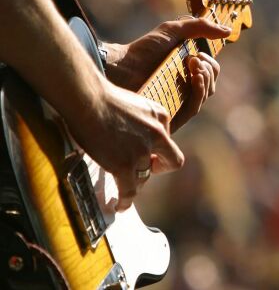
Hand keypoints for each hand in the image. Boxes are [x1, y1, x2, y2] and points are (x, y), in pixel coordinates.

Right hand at [71, 77, 183, 210]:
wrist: (87, 99)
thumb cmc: (102, 97)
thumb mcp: (134, 103)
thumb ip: (142, 120)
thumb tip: (134, 136)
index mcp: (160, 115)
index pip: (167, 140)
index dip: (157, 149)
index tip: (146, 152)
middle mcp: (157, 134)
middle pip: (168, 161)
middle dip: (155, 167)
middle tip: (138, 168)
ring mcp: (142, 151)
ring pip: (144, 177)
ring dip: (134, 180)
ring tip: (121, 182)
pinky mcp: (124, 165)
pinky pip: (129, 191)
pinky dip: (125, 201)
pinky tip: (119, 205)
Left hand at [104, 18, 230, 131]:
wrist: (122, 66)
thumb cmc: (144, 49)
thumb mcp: (173, 30)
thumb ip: (199, 27)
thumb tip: (228, 31)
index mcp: (185, 72)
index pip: (210, 73)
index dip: (211, 63)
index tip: (200, 53)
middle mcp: (183, 88)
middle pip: (210, 85)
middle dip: (209, 69)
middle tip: (194, 58)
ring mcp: (177, 102)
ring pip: (204, 96)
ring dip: (205, 78)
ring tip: (193, 64)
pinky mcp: (171, 115)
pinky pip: (193, 108)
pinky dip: (199, 92)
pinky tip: (194, 78)